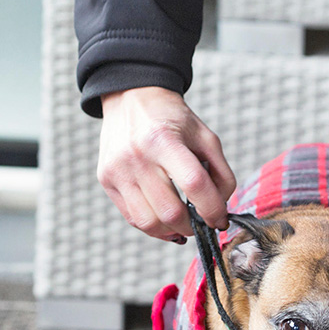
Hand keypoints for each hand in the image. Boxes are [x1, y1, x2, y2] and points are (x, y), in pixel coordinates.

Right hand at [98, 87, 236, 240]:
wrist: (131, 99)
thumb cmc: (172, 119)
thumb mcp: (205, 137)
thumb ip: (221, 173)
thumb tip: (220, 211)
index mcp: (164, 139)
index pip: (194, 184)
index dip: (213, 209)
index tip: (220, 219)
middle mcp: (136, 156)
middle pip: (170, 211)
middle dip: (194, 226)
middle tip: (203, 222)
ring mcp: (118, 170)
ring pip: (149, 222)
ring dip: (173, 230)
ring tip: (185, 223)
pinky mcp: (106, 180)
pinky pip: (133, 218)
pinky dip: (154, 227)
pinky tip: (167, 220)